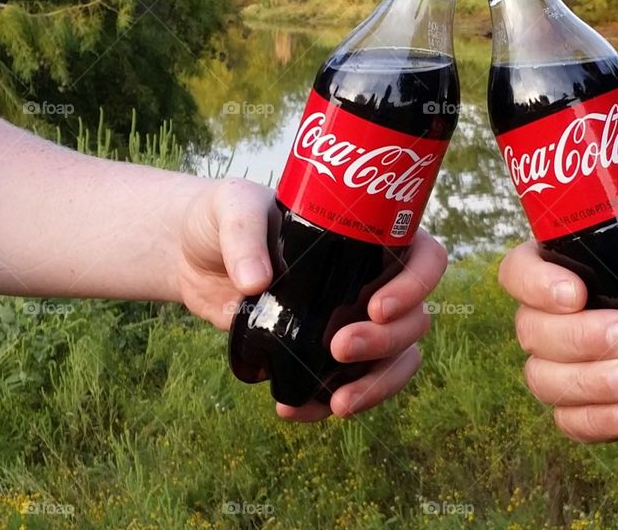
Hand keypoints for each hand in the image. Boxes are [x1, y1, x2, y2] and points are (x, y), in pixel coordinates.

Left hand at [172, 178, 445, 421]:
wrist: (193, 257)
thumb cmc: (226, 216)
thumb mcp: (233, 207)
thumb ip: (245, 236)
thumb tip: (256, 283)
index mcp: (371, 236)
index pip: (425, 257)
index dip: (417, 285)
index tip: (377, 307)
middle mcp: (373, 279)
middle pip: (415, 318)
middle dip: (386, 342)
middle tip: (339, 348)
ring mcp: (352, 319)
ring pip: (396, 358)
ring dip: (377, 385)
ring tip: (337, 404)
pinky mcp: (322, 352)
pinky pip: (350, 385)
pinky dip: (329, 404)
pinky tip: (296, 411)